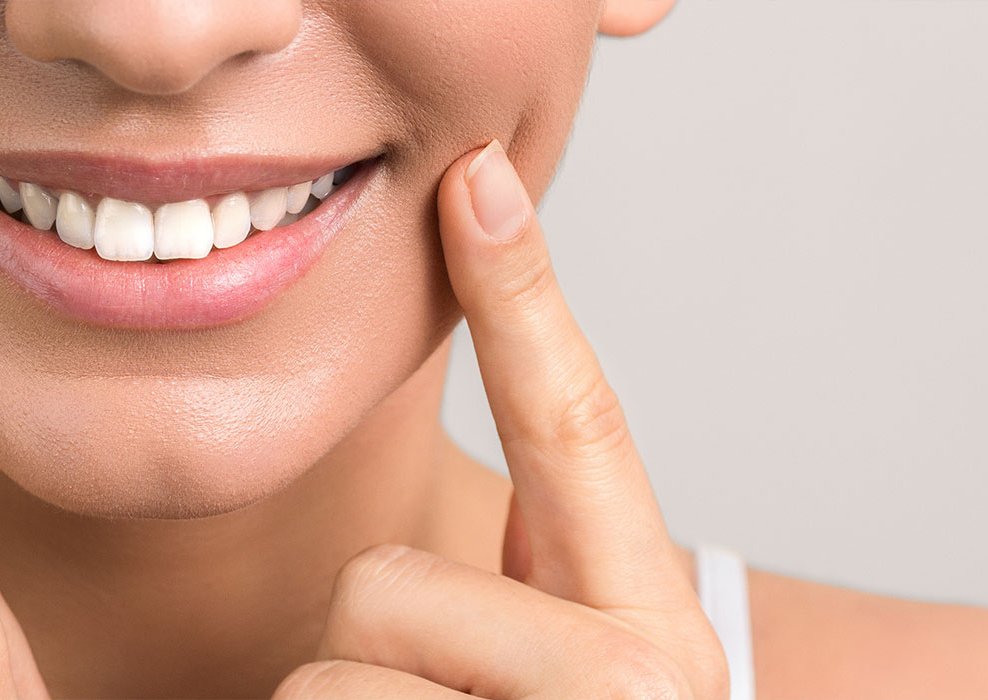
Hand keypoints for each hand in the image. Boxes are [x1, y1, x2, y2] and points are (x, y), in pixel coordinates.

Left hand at [275, 141, 729, 699]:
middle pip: (384, 583)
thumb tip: (479, 515)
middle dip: (369, 652)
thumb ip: (537, 591)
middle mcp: (637, 680)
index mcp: (654, 631)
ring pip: (332, 668)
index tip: (477, 183)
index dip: (519, 302)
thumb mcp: (562, 679)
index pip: (575, 431)